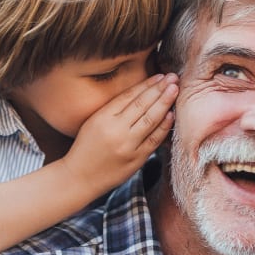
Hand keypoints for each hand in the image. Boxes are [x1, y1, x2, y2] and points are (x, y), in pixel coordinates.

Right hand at [62, 73, 177, 193]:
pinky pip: (154, 140)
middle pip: (142, 105)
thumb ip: (113, 109)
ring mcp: (127, 146)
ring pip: (150, 120)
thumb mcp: (93, 122)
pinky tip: (171, 115)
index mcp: (102, 117)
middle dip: (160, 89)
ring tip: (175, 90)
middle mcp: (116, 130)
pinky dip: (164, 126)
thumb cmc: (85, 148)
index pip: (129, 96)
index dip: (146, 84)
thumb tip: (140, 94)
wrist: (79, 178)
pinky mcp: (136, 160)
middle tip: (173, 78)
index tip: (159, 76)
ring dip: (165, 103)